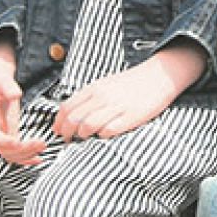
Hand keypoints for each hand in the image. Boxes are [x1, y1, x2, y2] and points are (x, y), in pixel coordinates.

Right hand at [0, 42, 46, 165]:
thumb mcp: (1, 76)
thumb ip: (7, 85)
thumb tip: (15, 94)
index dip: (3, 141)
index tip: (17, 141)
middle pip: (3, 149)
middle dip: (21, 150)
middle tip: (40, 143)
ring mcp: (1, 133)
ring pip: (10, 154)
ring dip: (26, 155)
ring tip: (42, 146)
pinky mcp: (9, 135)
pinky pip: (15, 153)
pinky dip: (26, 158)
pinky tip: (38, 158)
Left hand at [53, 43, 206, 141]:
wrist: (157, 76)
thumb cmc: (130, 83)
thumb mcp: (104, 85)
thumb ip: (88, 98)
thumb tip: (70, 115)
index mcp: (94, 88)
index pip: (66, 108)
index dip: (58, 123)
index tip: (58, 131)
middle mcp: (102, 97)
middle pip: (73, 119)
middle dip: (67, 133)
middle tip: (68, 140)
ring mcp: (116, 107)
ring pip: (87, 126)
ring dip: (82, 136)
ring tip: (85, 139)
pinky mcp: (130, 117)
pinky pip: (108, 131)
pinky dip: (102, 136)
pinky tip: (104, 135)